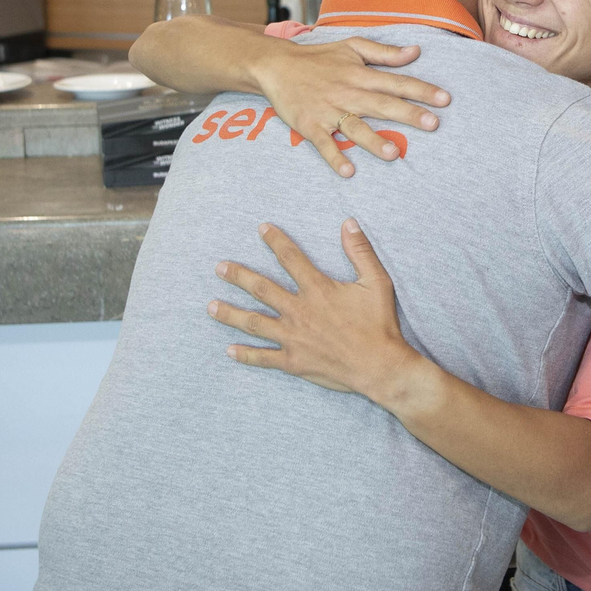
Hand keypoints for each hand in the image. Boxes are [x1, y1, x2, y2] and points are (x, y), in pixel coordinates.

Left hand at [209, 219, 416, 396]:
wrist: (379, 366)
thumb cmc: (379, 324)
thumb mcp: (377, 282)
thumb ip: (361, 252)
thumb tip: (348, 223)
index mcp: (317, 290)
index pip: (291, 259)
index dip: (275, 241)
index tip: (261, 229)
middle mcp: (299, 311)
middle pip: (261, 289)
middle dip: (238, 276)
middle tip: (219, 268)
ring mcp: (293, 338)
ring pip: (254, 323)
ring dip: (230, 313)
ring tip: (210, 306)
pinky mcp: (294, 361)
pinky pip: (264, 357)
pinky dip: (246, 355)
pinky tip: (230, 351)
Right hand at [252, 37, 445, 177]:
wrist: (275, 65)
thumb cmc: (318, 58)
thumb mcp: (352, 47)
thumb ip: (384, 52)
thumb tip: (415, 52)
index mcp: (360, 74)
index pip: (397, 82)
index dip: (422, 90)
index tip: (445, 99)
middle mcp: (348, 92)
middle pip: (382, 105)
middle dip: (408, 114)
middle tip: (433, 124)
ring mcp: (328, 110)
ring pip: (354, 126)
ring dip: (373, 141)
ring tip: (393, 154)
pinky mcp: (310, 125)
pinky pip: (324, 144)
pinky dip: (334, 156)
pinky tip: (348, 171)